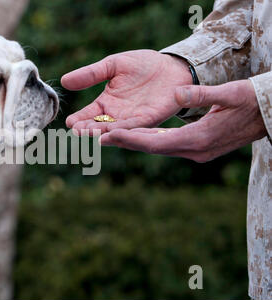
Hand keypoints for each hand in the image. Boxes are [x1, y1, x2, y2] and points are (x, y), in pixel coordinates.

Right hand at [61, 50, 192, 134]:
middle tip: (76, 131)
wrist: (172, 66)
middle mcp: (117, 115)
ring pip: (114, 129)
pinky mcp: (149, 119)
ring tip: (89, 133)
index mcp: (107, 102)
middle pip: (99, 125)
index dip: (79, 119)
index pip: (89, 113)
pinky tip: (112, 132)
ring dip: (102, 132)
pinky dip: (122, 130)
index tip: (69, 123)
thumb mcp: (112, 65)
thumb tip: (64, 80)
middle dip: (88, 129)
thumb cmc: (143, 64)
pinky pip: (134, 126)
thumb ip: (91, 74)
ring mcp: (133, 119)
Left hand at [99, 80, 267, 161]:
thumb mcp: (231, 94)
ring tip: (111, 137)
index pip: (155, 142)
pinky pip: (167, 146)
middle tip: (99, 138)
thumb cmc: (251, 102)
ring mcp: (196, 153)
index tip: (108, 136)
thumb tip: (177, 93)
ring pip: (158, 147)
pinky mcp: (197, 149)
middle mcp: (194, 151)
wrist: (269, 116)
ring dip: (135, 142)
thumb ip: (204, 94)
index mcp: (198, 139)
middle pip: (151, 147)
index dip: (130, 140)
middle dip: (126, 142)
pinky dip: (149, 140)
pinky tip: (136, 135)